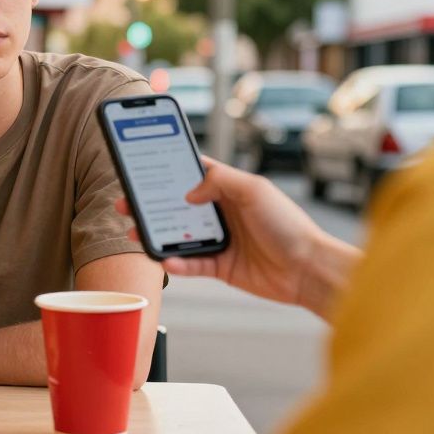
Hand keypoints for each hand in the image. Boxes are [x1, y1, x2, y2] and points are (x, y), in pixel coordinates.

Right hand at [117, 157, 332, 308]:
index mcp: (229, 189)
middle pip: (176, 205)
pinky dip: (176, 263)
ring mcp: (219, 240)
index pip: (192, 173)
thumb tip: (188, 191)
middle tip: (125, 202)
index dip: (169, 168)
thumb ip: (220, 181)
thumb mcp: (255, 190)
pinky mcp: (220, 266)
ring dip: (155, 234)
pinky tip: (166, 259)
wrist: (308, 268)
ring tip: (134, 233)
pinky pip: (191, 264)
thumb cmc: (288, 225)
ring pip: (177, 235)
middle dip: (150, 204)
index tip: (144, 165)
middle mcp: (221, 213)